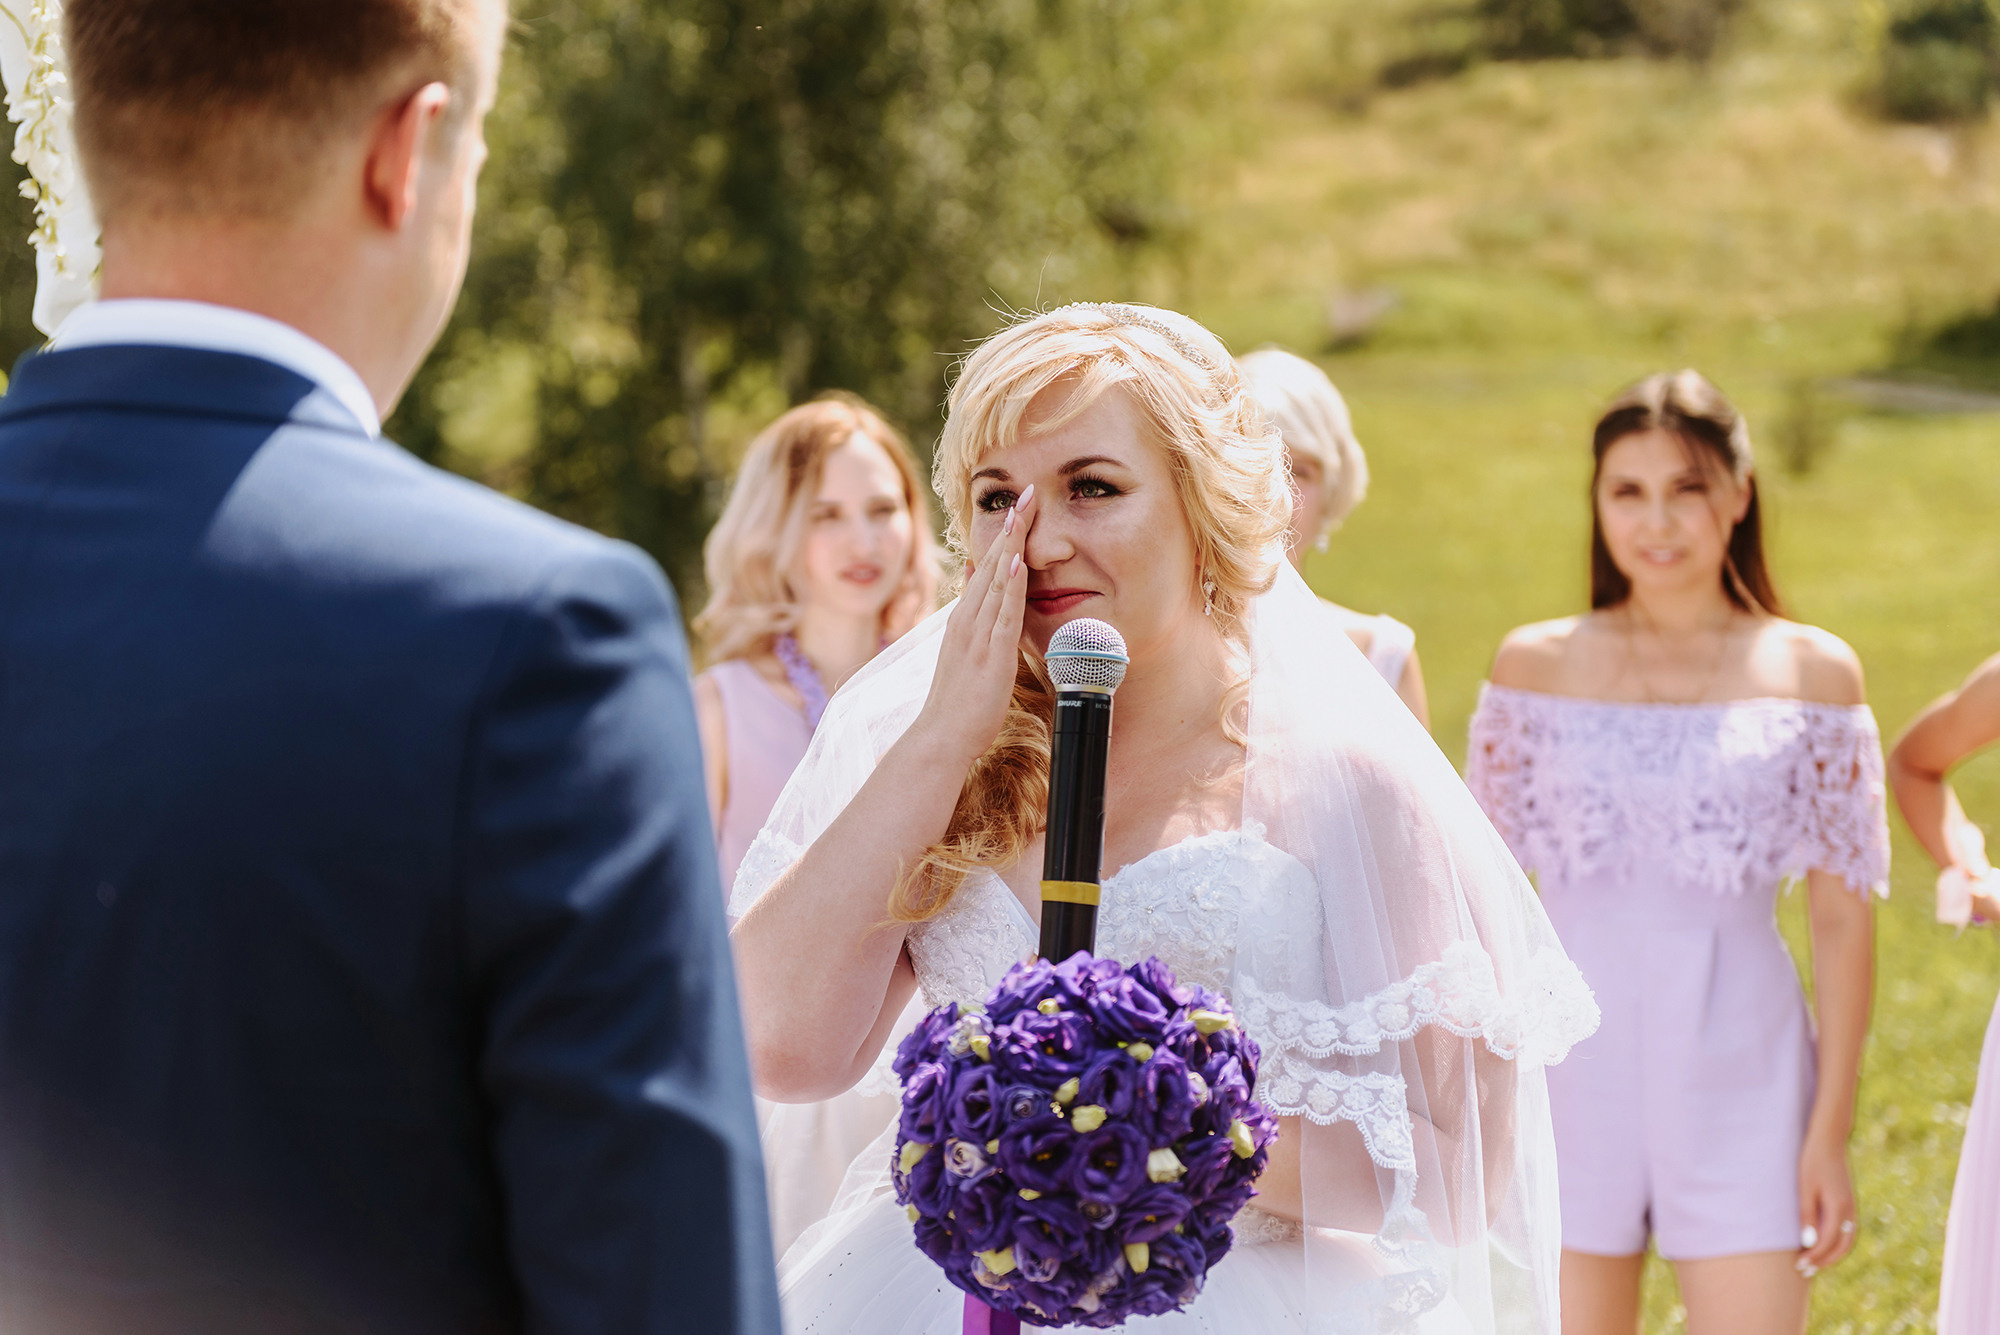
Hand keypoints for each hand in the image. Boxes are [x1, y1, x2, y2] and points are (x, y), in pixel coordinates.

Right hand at [911, 484, 1035, 767]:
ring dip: (1012, 543)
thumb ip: (971, 613)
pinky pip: (1003, 613)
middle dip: (1010, 526)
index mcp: (965, 619)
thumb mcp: (963, 649)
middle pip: (992, 563)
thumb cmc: (956, 702)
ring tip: (1025, 509)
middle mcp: (969, 620)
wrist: (940, 737)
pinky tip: (1019, 561)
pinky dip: (1011, 585)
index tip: (1018, 505)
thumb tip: (975, 576)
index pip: (987, 567)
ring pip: (998, 580)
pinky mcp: (991, 653)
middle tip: (1028, 491)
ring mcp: (978, 635)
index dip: (1004, 535)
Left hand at [1795, 1131, 1856, 1276]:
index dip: (1814, 1256)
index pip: (1828, 1242)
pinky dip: (1837, 1243)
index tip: (1799, 1265)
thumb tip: (1809, 1243)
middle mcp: (1849, 1211)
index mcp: (1839, 1207)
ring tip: (1813, 1263)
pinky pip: (1847, 1231)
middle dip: (1824, 1261)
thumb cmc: (1812, 1162)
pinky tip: (1822, 1246)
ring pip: (1847, 1241)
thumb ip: (1807, 1215)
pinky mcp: (1849, 1204)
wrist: (1829, 1140)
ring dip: (1832, 1255)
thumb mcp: (1805, 1188)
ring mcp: (1852, 1207)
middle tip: (1805, 1271)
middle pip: (1841, 1247)